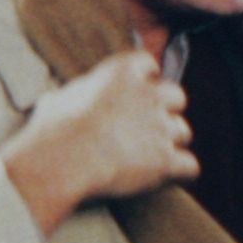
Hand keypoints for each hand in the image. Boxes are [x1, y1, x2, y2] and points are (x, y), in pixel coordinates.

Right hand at [1, 49, 197, 235]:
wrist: (59, 162)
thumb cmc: (52, 131)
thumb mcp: (60, 99)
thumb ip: (79, 95)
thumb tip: (66, 100)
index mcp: (121, 73)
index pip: (148, 64)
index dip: (146, 80)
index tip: (139, 92)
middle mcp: (148, 95)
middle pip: (177, 96)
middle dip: (166, 111)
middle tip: (147, 128)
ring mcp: (160, 127)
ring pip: (184, 132)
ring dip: (171, 144)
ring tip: (149, 157)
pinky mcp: (166, 160)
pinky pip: (190, 166)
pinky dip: (181, 173)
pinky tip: (168, 178)